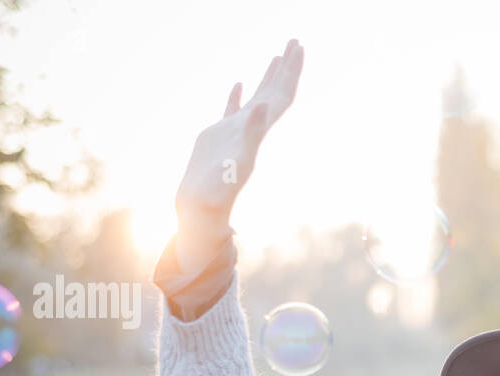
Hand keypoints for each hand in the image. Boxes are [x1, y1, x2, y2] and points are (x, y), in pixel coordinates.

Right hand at [173, 38, 303, 271]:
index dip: (291, 73)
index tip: (299, 48)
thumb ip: (251, 133)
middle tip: (297, 41)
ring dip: (268, 77)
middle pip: (276, 93)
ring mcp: (236, 133)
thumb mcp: (236, 161)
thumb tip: (264, 107)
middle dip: (287, 67)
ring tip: (278, 56)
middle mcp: (252, 131)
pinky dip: (238, 95)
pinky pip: (231, 110)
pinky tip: (240, 83)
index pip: (281, 96)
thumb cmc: (216, 193)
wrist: (200, 211)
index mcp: (260, 133)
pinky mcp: (218, 138)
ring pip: (257, 99)